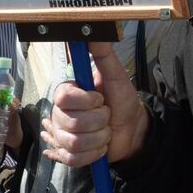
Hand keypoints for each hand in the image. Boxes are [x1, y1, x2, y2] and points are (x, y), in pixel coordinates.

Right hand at [40, 45, 148, 166]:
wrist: (133, 127)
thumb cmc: (122, 99)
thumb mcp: (116, 75)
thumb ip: (103, 55)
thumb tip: (94, 32)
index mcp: (67, 93)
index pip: (63, 98)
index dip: (86, 101)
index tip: (100, 98)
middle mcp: (59, 113)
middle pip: (69, 123)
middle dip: (99, 121)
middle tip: (106, 116)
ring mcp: (61, 135)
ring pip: (72, 143)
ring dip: (99, 138)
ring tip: (106, 131)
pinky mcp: (68, 154)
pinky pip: (72, 159)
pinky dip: (93, 154)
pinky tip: (100, 146)